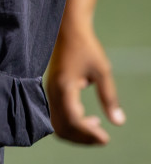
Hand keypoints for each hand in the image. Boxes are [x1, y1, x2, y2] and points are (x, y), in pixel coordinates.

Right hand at [46, 19, 124, 143]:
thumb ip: (109, 98)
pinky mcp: (52, 91)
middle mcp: (53, 93)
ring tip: (97, 128)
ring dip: (77, 132)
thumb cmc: (86, 48)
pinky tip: (88, 118)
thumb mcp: (102, 72)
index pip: (72, 120)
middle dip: (82, 138)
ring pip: (58, 124)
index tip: (106, 138)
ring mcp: (51, 92)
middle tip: (103, 138)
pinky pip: (58, 116)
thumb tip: (119, 122)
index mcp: (64, 87)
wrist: (68, 31)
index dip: (88, 134)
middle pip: (62, 128)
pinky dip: (72, 124)